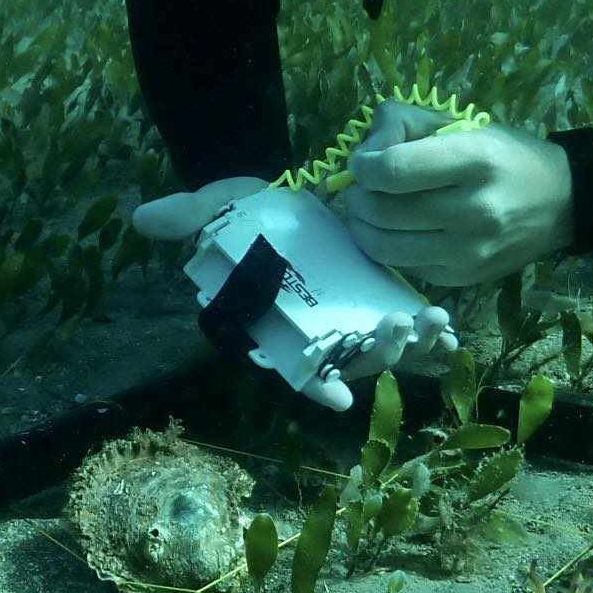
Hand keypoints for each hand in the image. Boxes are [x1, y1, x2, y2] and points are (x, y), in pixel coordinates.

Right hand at [132, 174, 457, 411]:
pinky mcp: (380, 300)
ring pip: (383, 349)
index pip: (295, 368)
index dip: (317, 387)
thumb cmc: (251, 212)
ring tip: (431, 320)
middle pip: (349, 362)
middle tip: (396, 329)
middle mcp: (317, 332)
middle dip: (375, 355)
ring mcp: (352, 319)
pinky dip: (430, 335)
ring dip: (410, 344)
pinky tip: (450, 329)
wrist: (290, 192)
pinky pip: (409, 329)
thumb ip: (190, 216)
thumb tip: (142, 216)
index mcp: (278, 325)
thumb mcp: (221, 208)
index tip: (339, 400)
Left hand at [342, 101, 574, 285]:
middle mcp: (473, 210)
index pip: (393, 170)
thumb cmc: (507, 157)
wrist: (562, 203)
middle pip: (383, 211)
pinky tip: (393, 231)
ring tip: (366, 210)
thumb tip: (365, 149)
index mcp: (475, 161)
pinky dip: (387, 248)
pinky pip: (404, 266)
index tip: (362, 163)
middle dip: (357, 197)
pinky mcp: (462, 278)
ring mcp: (468, 251)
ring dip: (362, 227)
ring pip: (384, 247)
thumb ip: (408, 124)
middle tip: (360, 187)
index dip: (363, 167)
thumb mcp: (465, 125)